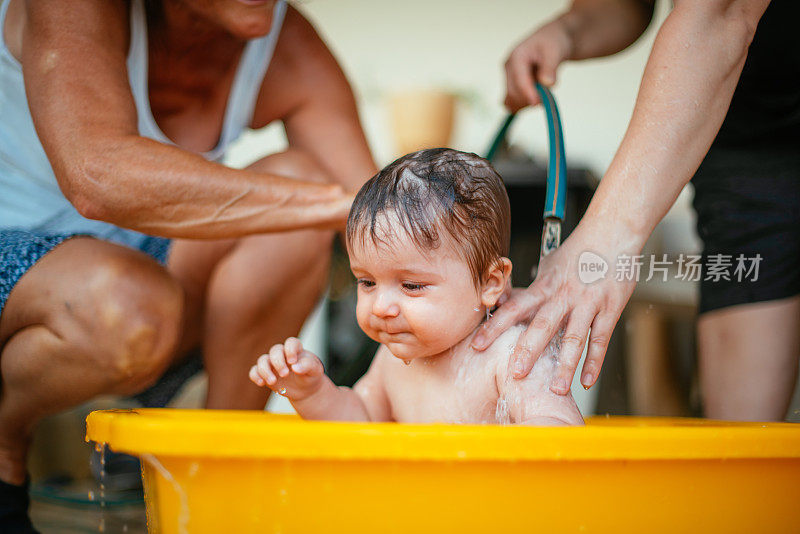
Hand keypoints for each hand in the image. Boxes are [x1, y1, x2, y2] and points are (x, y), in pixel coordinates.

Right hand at [249, 337, 324, 399]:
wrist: (306, 389)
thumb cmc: (311, 375)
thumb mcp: (315, 370)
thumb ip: (307, 366)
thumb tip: (295, 367)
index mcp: (296, 350)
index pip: (291, 343)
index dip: (290, 350)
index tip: (292, 362)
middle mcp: (283, 354)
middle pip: (275, 351)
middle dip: (278, 362)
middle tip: (285, 374)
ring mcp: (273, 363)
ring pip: (262, 360)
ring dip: (265, 370)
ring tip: (272, 382)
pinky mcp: (266, 373)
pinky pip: (255, 371)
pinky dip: (255, 376)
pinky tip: (261, 383)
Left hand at [472, 222, 638, 393]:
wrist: (613, 232)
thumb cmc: (578, 252)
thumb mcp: (549, 266)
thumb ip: (530, 288)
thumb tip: (503, 301)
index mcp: (544, 286)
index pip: (514, 308)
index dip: (495, 327)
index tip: (476, 345)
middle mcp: (563, 295)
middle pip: (543, 325)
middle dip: (528, 350)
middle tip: (515, 374)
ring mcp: (587, 302)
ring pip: (575, 336)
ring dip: (565, 364)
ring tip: (556, 389)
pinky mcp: (610, 307)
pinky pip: (601, 338)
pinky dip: (594, 361)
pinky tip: (587, 381)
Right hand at [504, 20, 572, 111]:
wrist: (551, 42)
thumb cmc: (553, 43)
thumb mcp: (556, 52)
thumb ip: (550, 68)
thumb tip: (548, 84)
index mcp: (517, 56)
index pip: (519, 80)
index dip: (527, 93)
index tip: (537, 104)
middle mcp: (508, 67)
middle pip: (512, 93)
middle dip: (530, 98)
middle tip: (548, 98)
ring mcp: (508, 77)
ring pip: (511, 101)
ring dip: (528, 102)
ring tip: (543, 91)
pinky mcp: (510, 86)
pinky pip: (512, 103)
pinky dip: (524, 105)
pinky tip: (535, 96)